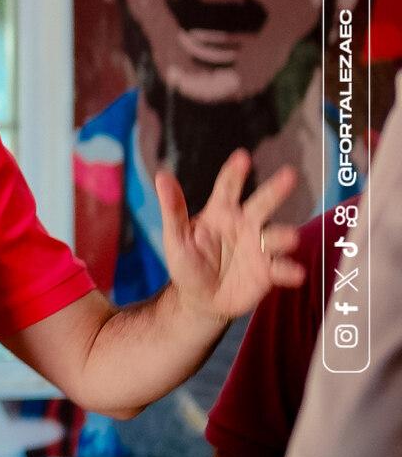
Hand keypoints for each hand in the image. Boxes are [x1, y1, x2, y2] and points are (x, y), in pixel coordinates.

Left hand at [156, 150, 304, 324]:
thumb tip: (162, 176)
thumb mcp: (175, 237)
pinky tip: (295, 274)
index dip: (234, 172)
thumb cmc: (187, 263)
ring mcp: (259, 247)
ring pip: (275, 236)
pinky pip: (281, 268)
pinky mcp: (268, 272)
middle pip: (262, 203)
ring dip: (283, 236)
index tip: (242, 156)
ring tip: (289, 238)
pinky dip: (289, 270)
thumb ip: (173, 209)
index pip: (228, 187)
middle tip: (289, 175)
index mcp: (221, 212)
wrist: (201, 300)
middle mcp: (245, 225)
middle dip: (275, 190)